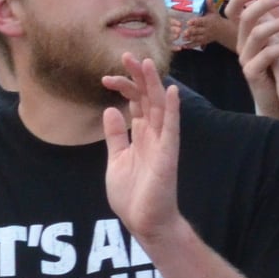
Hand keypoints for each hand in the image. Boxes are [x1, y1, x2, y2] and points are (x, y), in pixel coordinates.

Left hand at [101, 55, 184, 246]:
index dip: (124, 88)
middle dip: (138, 78)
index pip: (134, 104)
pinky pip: (171, 129)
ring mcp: (162, 144)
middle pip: (147, 99)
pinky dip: (171, 110)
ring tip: (148, 63)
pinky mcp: (168, 155)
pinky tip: (170, 92)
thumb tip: (110, 110)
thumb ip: (115, 136)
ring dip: (154, 85)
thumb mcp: (116, 160)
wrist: (145, 222)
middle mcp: (153, 135)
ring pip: (159, 108)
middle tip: (127, 55)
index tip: (107, 76)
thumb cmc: (132, 194)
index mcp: (140, 136)